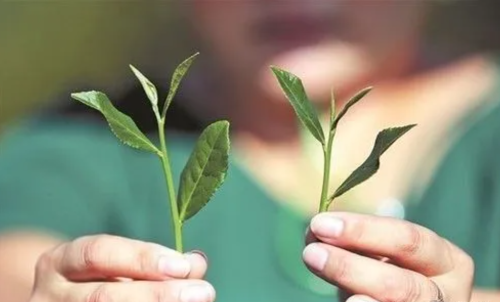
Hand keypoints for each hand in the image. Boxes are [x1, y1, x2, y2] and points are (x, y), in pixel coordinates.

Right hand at [29, 234, 214, 301]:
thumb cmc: (98, 281)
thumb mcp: (118, 265)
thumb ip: (156, 263)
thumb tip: (197, 264)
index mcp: (59, 263)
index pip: (97, 254)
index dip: (141, 258)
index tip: (183, 265)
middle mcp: (49, 296)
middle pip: (102, 298)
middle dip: (157, 296)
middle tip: (203, 292)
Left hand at [303, 212, 473, 301]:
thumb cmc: (390, 275)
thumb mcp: (379, 255)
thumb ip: (353, 244)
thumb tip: (314, 234)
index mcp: (446, 259)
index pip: (408, 239)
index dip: (362, 231)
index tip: (320, 224)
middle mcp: (448, 293)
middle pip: (402, 284)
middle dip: (350, 267)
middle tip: (311, 254)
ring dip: (355, 293)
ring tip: (322, 274)